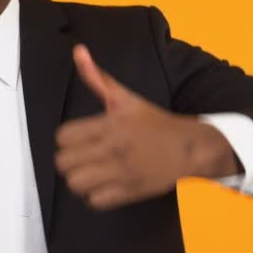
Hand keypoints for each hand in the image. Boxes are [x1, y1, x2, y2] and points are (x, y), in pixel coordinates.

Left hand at [55, 45, 238, 209]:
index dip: (65, 139)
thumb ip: (96, 77)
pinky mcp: (131, 191)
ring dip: (78, 179)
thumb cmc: (152, 121)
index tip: (75, 139)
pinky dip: (94, 196)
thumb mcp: (124, 97)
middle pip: (63, 163)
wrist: (189, 146)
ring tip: (89, 171)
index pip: (63, 137)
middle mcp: (114, 148)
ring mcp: (122, 172)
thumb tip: (78, 50)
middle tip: (80, 156)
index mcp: (109, 124)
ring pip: (76, 184)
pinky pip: (95, 202)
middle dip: (68, 160)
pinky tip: (102, 185)